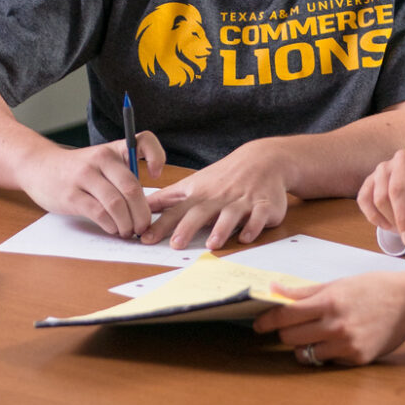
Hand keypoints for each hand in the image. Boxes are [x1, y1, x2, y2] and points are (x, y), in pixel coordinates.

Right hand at [17, 132, 164, 237]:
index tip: (157, 174)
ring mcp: (85, 177)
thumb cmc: (76, 168)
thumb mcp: (100, 160)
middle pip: (132, 188)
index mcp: (113, 150)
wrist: (39, 166)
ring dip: (127, 223)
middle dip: (142, 213)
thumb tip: (145, 206)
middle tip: (143, 226)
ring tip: (128, 231)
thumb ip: (122, 174)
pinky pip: (100, 213)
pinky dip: (111, 225)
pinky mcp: (72, 195)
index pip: (144, 142)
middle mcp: (101, 159)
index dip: (157, 157)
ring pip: (117, 204)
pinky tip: (113, 228)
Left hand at [142, 138, 289, 249]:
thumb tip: (141, 208)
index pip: (176, 210)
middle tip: (176, 244)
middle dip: (187, 227)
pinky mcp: (263, 206)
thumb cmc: (222, 177)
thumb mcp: (193, 183)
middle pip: (200, 212)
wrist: (261, 160)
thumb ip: (168, 199)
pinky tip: (246, 237)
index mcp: (199, 194)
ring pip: (230, 215)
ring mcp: (241, 201)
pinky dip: (253, 227)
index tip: (145, 238)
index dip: (160, 224)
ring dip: (220, 229)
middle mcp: (218, 198)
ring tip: (211, 244)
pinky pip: (258, 216)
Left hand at [253, 269, 404, 365]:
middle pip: (290, 337)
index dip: (267, 320)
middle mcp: (336, 326)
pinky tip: (336, 340)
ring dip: (303, 345)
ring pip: (305, 353)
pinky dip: (325, 352)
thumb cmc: (372, 288)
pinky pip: (327, 361)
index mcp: (328, 302)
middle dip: (284, 332)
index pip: (285, 315)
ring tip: (313, 333)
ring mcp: (347, 345)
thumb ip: (303, 291)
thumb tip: (274, 288)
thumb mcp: (337, 284)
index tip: (258, 323)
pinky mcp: (357, 359)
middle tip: (289, 326)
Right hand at [358, 149, 404, 247]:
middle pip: (397, 191)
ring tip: (402, 231)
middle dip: (403, 220)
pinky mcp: (369, 180)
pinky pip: (364, 200)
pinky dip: (374, 217)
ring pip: (380, 197)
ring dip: (390, 220)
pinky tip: (388, 225)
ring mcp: (383, 168)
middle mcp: (402, 159)